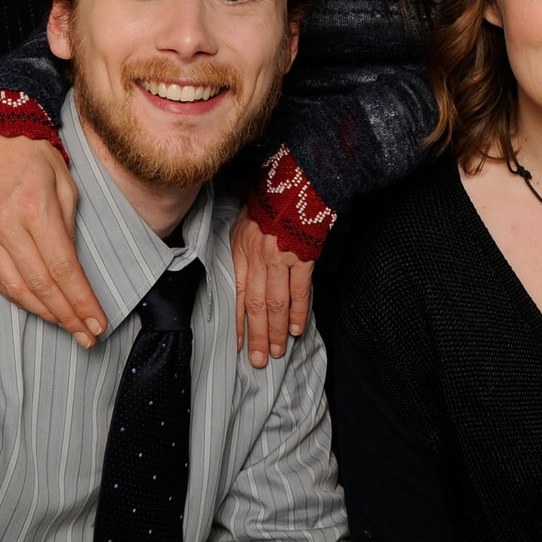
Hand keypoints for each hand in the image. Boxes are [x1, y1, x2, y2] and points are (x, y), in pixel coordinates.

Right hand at [0, 134, 106, 345]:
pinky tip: (34, 306)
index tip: (98, 321)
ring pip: (14, 287)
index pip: (63, 268)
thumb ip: (69, 226)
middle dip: (66, 315)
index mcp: (36, 210)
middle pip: (40, 285)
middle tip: (87, 336)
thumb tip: (73, 267)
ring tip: (66, 326)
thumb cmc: (34, 153)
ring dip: (42, 313)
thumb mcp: (66, 183)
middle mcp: (6, 226)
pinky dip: (15, 297)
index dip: (81, 300)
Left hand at [231, 207, 312, 367]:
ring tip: (277, 351)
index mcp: (241, 250)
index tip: (240, 345)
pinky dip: (298, 312)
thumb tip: (242, 270)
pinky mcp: (302, 256)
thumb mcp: (245, 219)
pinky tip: (296, 329)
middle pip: (257, 305)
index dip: (239, 323)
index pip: (238, 295)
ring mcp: (280, 258)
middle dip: (257, 336)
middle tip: (259, 360)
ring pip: (277, 303)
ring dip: (277, 331)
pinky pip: (300, 291)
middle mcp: (257, 258)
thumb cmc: (271, 199)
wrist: (296, 180)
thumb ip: (243, 246)